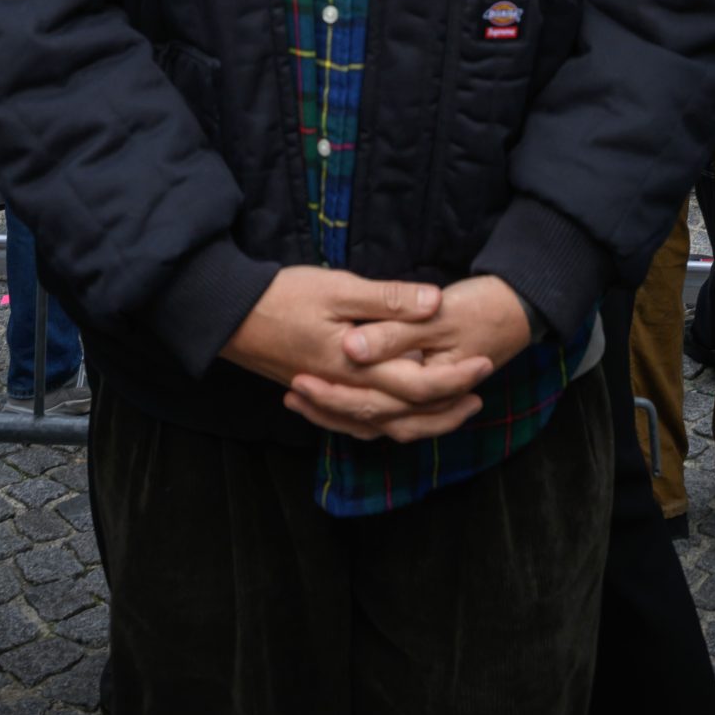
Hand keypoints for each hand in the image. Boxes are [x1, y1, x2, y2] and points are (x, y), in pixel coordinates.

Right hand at [224, 267, 492, 444]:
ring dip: (419, 422)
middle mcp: (347, 392)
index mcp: (358, 367)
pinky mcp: (316, 394)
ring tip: (448, 410)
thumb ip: (388, 300)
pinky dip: (381, 425)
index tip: (484, 364)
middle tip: (479, 395)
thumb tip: (435, 303)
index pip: (419, 385)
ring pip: (382, 425)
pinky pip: (355, 424)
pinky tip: (390, 419)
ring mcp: (330, 397)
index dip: (456, 378)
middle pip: (406, 415)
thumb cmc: (284, 296)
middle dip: (446, 409)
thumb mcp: (339, 288)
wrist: (229, 316)